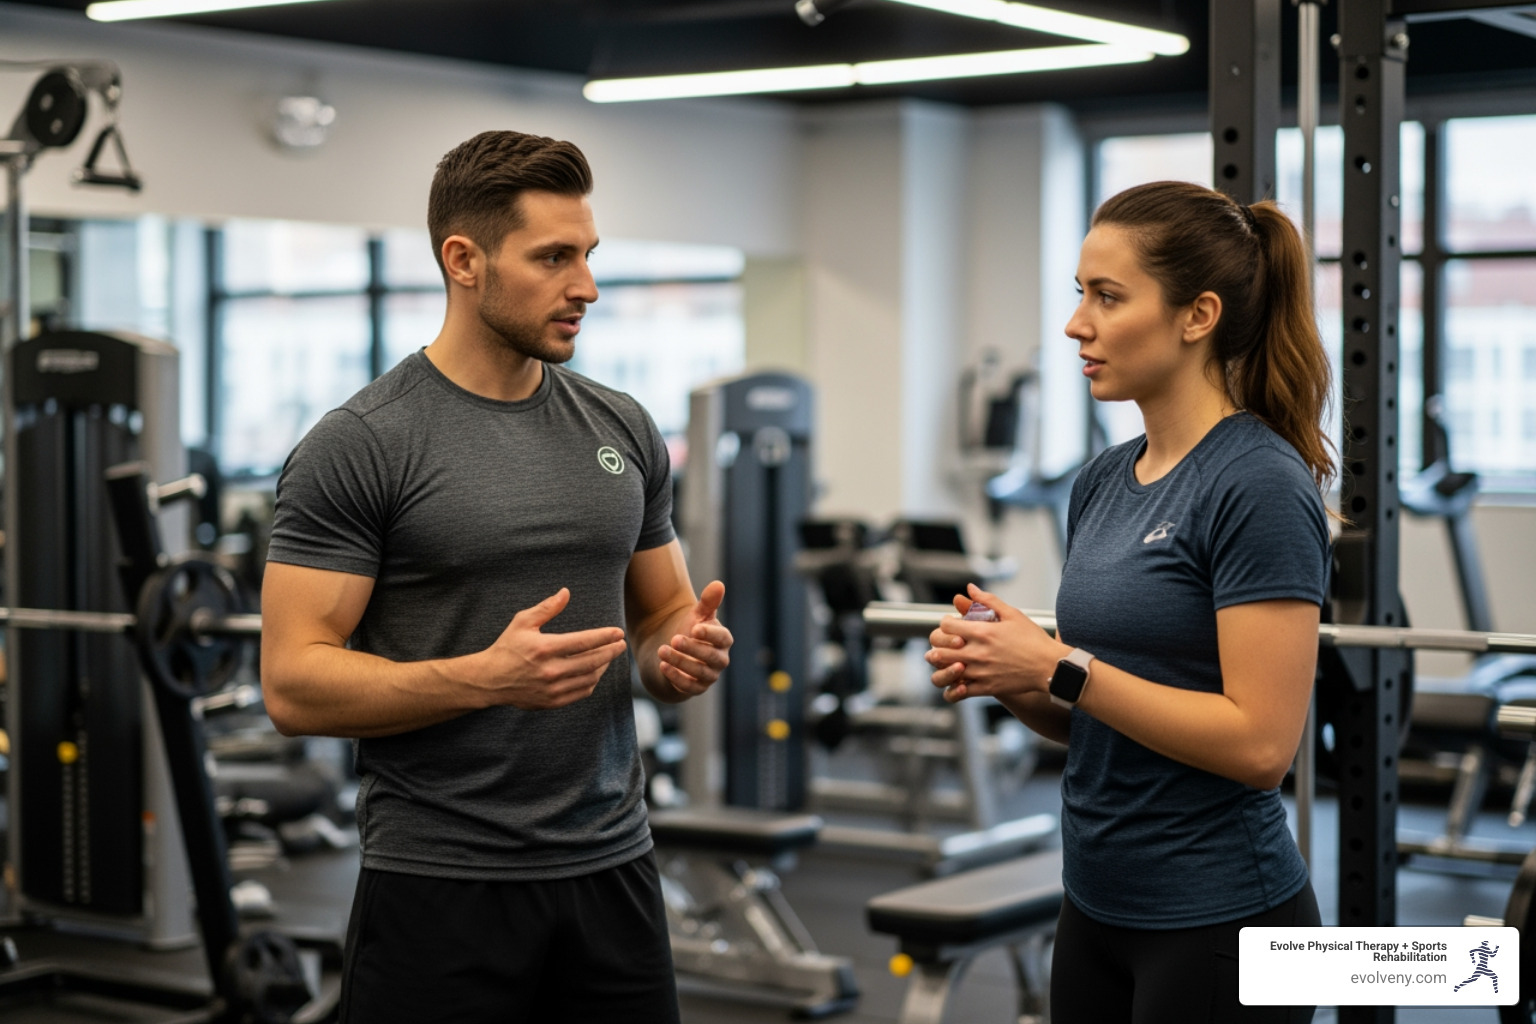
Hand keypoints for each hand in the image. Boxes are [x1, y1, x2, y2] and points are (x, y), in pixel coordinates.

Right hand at [479, 588, 628, 709]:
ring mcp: (552, 689)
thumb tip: (566, 592)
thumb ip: (547, 608)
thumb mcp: (522, 622)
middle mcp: (550, 670)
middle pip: (592, 661)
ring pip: (589, 678)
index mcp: (544, 648)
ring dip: (603, 667)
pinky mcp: (551, 702)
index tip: (618, 632)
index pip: (584, 641)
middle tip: (620, 644)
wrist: (490, 680)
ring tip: (608, 656)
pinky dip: (592, 682)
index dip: (605, 637)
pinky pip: (581, 692)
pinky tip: (594, 672)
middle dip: (611, 652)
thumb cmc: (507, 647)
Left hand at [658, 580, 731, 698]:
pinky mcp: (696, 687)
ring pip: (699, 672)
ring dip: (680, 662)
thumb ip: (708, 601)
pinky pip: (689, 687)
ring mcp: (709, 675)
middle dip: (693, 649)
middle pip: (711, 657)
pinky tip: (663, 666)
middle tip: (674, 639)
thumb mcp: (697, 614)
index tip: (694, 628)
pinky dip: (676, 678)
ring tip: (662, 651)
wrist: (676, 651)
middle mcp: (720, 659)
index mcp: (723, 640)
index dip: (710, 634)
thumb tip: (718, 584)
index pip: (722, 638)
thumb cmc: (691, 629)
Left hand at [924, 584, 1065, 702]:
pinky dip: (953, 686)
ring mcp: (980, 672)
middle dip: (937, 645)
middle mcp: (977, 652)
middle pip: (939, 650)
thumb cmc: (1032, 639)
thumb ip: (988, 600)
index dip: (945, 624)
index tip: (951, 625)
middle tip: (944, 644)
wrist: (1049, 667)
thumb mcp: (1012, 614)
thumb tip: (970, 588)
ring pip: (945, 672)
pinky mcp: (986, 688)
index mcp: (982, 632)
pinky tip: (958, 679)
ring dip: (941, 666)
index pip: (946, 626)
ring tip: (947, 662)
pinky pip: (959, 692)